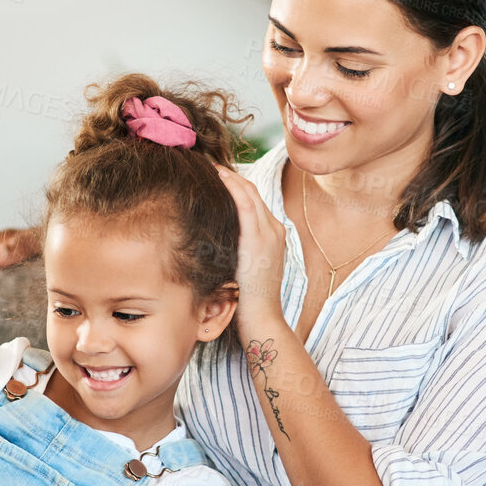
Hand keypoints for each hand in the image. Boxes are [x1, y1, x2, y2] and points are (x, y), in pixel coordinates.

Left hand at [216, 166, 286, 329]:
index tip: (216, 176)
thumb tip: (212, 240)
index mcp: (274, 235)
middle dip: (231, 176)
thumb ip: (235, 250)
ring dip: (230, 177)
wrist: (262, 319)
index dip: (236, 185)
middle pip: (253, 192)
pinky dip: (233, 188)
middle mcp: (275, 230)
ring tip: (210, 168)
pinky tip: (218, 179)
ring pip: (250, 193)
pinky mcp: (260, 241)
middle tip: (209, 166)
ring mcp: (270, 234)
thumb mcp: (243, 268)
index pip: (255, 200)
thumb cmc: (247, 301)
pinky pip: (247, 205)